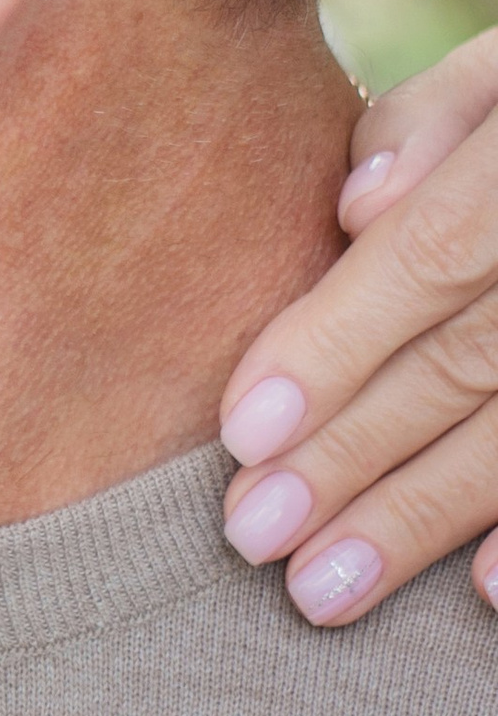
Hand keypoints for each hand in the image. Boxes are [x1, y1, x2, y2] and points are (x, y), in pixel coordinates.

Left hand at [219, 28, 497, 623]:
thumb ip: (429, 122)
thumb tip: (356, 211)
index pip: (437, 253)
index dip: (339, 343)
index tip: (242, 433)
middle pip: (476, 359)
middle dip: (358, 453)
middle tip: (252, 537)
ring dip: (430, 515)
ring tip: (326, 593)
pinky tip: (486, 594)